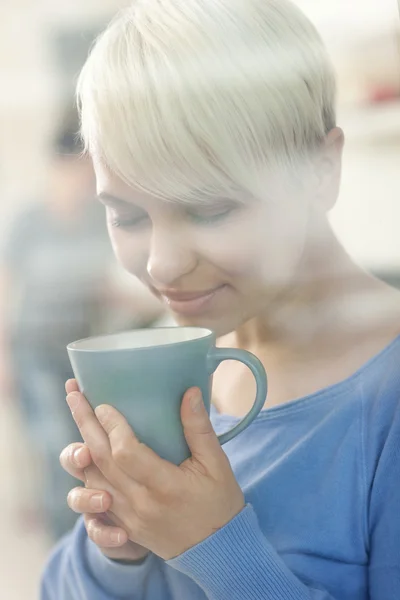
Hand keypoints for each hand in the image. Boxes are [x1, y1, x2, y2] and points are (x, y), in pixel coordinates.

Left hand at [66, 384, 244, 560]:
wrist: (216, 551)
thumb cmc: (219, 503)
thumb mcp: (217, 464)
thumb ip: (199, 428)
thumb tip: (190, 392)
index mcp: (165, 486)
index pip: (126, 452)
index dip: (112, 426)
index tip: (105, 404)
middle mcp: (140, 504)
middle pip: (102, 460)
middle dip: (85, 424)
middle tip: (72, 395)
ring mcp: (128, 518)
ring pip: (93, 480)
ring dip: (80, 448)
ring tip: (76, 418)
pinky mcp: (124, 525)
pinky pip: (96, 499)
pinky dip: (86, 475)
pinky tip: (82, 455)